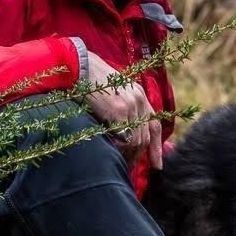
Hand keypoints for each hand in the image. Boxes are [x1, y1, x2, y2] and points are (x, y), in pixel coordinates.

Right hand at [80, 52, 162, 169]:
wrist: (78, 66)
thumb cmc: (88, 81)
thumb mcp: (112, 92)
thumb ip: (121, 109)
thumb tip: (122, 133)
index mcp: (139, 95)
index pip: (154, 125)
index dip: (157, 148)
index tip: (157, 166)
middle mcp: (139, 100)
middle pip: (145, 137)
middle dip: (138, 156)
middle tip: (128, 168)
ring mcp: (131, 105)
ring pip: (136, 140)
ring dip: (128, 156)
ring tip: (118, 165)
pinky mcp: (119, 111)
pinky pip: (124, 138)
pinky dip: (119, 149)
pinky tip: (111, 154)